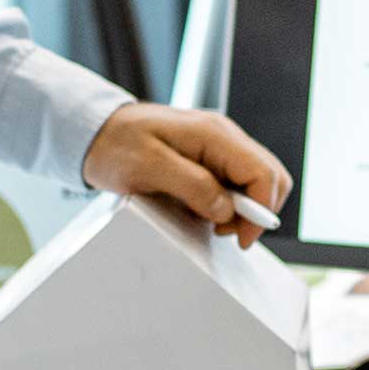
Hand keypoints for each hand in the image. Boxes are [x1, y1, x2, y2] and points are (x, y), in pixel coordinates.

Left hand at [82, 104, 291, 249]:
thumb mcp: (148, 168)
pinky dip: (230, 204)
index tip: (240, 237)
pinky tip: (205, 211)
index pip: (264, 172)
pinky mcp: (212, 159)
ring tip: (212, 222)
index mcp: (214, 134)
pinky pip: (237, 184)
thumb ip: (192, 186)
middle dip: (257, 211)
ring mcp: (220, 148)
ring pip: (257, 182)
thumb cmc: (117, 145)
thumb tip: (226, 209)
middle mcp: (225, 138)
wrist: (97, 132)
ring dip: (243, 210)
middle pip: (270, 177)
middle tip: (224, 232)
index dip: (261, 210)